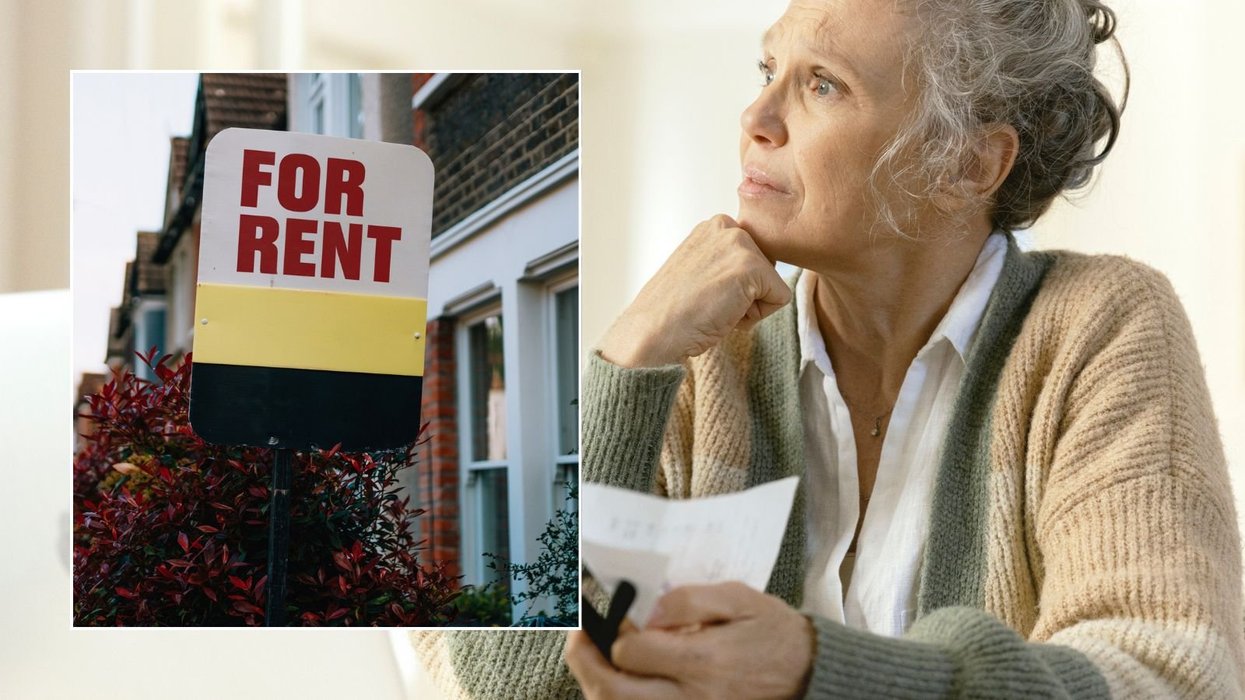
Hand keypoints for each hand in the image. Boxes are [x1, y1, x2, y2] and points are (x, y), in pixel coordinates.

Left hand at [565, 582, 813, 698]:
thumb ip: (688, 600)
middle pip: (612, 691)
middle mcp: (690, 698)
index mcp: (702, 662)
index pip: (631, 650)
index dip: (613, 627)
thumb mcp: (738, 598)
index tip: (614, 611)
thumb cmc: (773, 633)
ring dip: (596, 681)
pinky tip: (617, 674)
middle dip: (584, 659)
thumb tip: (647, 610)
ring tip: (590, 653)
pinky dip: (617, 696)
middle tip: (577, 633)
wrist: (808, 674)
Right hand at [598, 215, 790, 367]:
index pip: (755, 258)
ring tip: (715, 307)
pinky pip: (780, 298)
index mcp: (715, 226)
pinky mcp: (751, 267)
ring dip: (750, 305)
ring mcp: (739, 243)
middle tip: (711, 303)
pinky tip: (724, 314)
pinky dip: (757, 316)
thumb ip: (725, 261)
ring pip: (773, 284)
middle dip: (747, 294)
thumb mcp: (700, 271)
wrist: (653, 332)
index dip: (737, 285)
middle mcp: (727, 226)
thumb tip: (753, 276)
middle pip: (768, 269)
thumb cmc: (672, 312)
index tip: (706, 293)